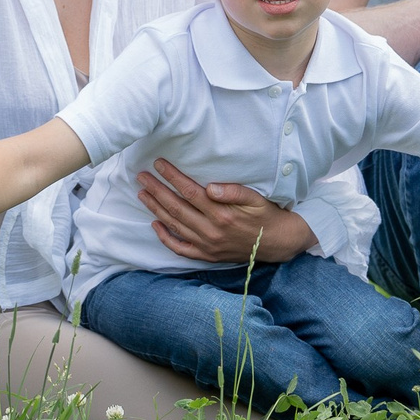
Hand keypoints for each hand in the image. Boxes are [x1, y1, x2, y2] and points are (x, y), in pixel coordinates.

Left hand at [137, 160, 316, 263]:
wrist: (278, 243)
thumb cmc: (266, 215)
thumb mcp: (255, 199)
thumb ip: (233, 192)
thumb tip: (210, 187)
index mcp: (222, 214)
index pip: (190, 192)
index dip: (172, 177)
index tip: (159, 164)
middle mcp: (211, 231)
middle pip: (176, 208)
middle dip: (156, 190)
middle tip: (141, 177)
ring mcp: (207, 245)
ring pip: (175, 226)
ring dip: (156, 209)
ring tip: (142, 194)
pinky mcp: (207, 255)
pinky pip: (180, 249)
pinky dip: (166, 238)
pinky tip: (155, 225)